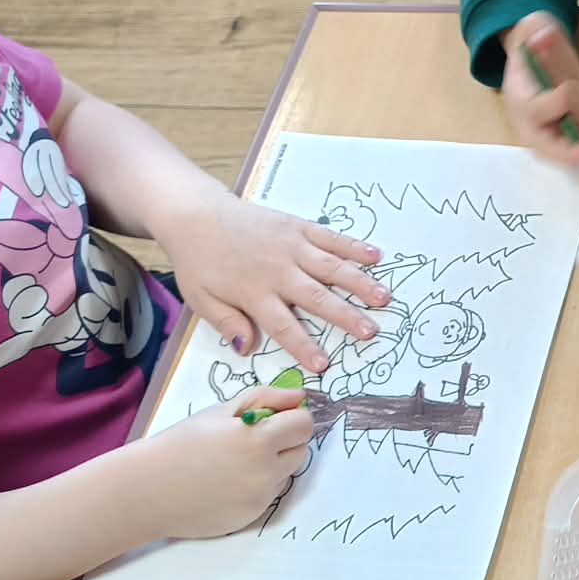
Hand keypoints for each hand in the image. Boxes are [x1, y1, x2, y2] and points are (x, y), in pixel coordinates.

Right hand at [131, 386, 314, 538]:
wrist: (148, 490)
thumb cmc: (181, 443)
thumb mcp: (221, 410)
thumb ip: (266, 398)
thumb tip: (300, 398)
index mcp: (258, 440)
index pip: (304, 425)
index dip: (292, 418)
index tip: (275, 418)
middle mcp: (264, 472)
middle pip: (301, 450)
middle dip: (286, 441)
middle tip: (254, 439)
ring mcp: (259, 498)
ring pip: (287, 473)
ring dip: (274, 464)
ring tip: (237, 461)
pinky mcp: (251, 517)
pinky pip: (269, 494)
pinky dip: (259, 486)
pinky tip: (230, 482)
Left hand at [161, 193, 388, 372]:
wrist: (195, 214)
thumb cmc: (198, 261)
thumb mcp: (201, 299)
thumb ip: (227, 323)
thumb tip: (246, 348)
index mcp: (255, 293)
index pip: (284, 326)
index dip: (305, 347)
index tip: (324, 365)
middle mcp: (279, 271)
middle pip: (318, 297)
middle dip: (346, 316)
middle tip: (371, 332)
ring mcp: (291, 246)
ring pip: (332, 267)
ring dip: (359, 283)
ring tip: (383, 297)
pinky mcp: (297, 226)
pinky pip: (330, 238)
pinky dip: (353, 246)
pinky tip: (375, 256)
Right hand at [501, 11, 578, 164]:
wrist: (527, 66)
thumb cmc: (533, 50)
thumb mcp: (533, 31)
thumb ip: (537, 30)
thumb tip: (543, 37)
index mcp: (520, 99)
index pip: (542, 108)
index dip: (563, 98)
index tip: (571, 84)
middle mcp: (529, 126)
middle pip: (550, 148)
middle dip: (577, 148)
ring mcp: (543, 137)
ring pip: (565, 155)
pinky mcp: (558, 141)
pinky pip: (574, 153)